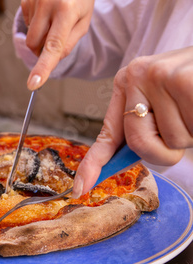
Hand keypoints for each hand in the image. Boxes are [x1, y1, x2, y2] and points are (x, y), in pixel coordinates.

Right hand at [20, 0, 94, 89]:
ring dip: (40, 38)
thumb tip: (50, 60)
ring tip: (53, 21)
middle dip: (43, 51)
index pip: (53, 45)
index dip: (43, 67)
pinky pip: (27, 26)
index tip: (33, 84)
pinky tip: (46, 14)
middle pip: (36, 45)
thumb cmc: (81, 4)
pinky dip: (36, 26)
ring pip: (30, 38)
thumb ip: (68, 45)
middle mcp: (48, 1)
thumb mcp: (83, 24)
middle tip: (57, 37)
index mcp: (67, 9)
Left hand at [73, 47, 192, 196]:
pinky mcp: (182, 80)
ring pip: (172, 142)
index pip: (108, 134)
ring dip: (190, 135)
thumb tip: (120, 162)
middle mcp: (137, 75)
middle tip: (184, 125)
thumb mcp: (164, 102)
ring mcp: (158, 76)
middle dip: (165, 151)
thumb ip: (143, 128)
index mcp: (128, 81)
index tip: (80, 188)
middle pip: (139, 144)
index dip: (93, 164)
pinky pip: (187, 133)